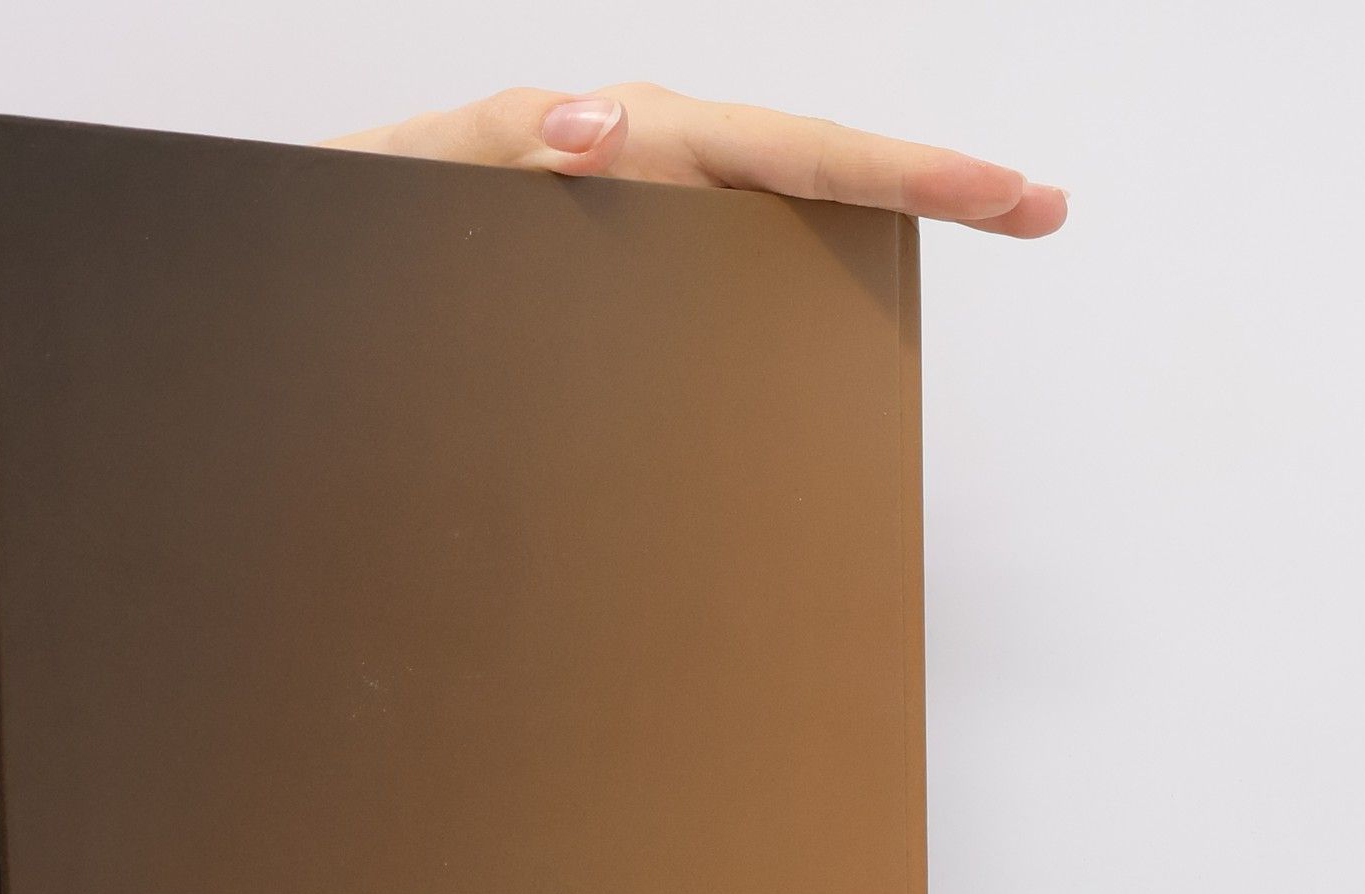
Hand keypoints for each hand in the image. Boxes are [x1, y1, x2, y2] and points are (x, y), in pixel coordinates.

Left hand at [327, 82, 1064, 238]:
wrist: (327, 279)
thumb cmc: (364, 212)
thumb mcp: (417, 175)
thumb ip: (498, 144)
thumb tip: (598, 125)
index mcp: (626, 142)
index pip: (790, 149)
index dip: (902, 170)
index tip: (998, 192)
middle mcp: (651, 166)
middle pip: (819, 167)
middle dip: (934, 181)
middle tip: (1038, 207)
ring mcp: (651, 216)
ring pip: (790, 212)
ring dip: (888, 215)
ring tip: (983, 223)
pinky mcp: (634, 264)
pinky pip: (737, 262)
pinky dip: (807, 267)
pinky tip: (850, 297)